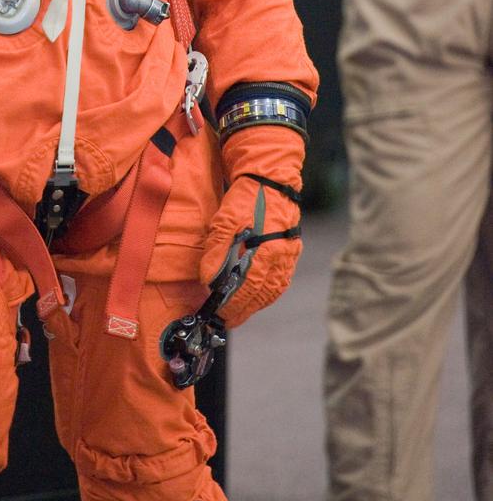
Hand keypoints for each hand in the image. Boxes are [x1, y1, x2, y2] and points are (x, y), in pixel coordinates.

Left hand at [200, 125, 303, 328]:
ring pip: (273, 291)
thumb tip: (208, 280)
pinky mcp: (292, 252)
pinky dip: (268, 294)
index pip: (249, 287)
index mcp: (266, 249)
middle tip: (227, 320)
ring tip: (239, 313)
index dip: (234, 304)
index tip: (220, 314)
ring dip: (256, 305)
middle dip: (243, 310)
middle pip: (262, 294)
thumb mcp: (224, 219)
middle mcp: (281, 256)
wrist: (271, 179)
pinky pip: (281, 281)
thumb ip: (217, 250)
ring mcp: (289, 255)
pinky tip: (256, 298)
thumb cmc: (246, 198)